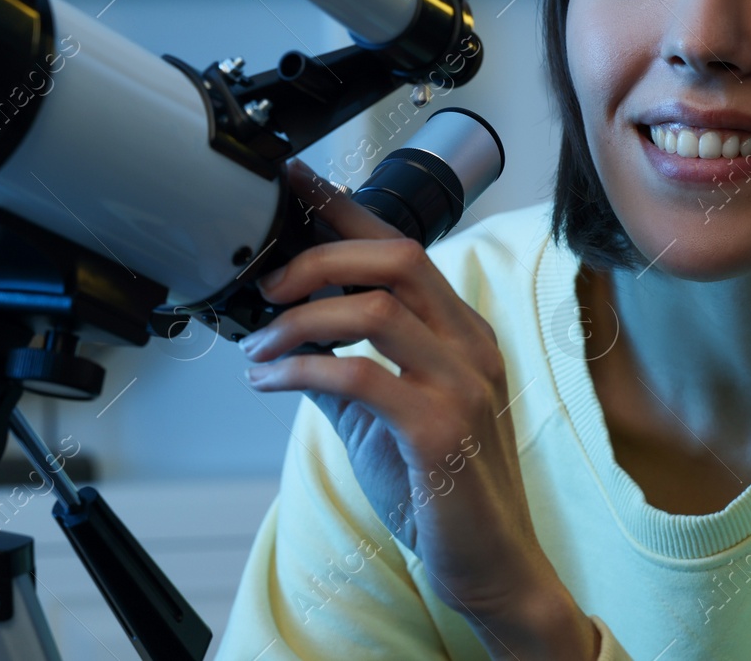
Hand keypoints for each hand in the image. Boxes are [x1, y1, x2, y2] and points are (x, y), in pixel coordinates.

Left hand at [241, 160, 599, 659]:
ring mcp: (463, 385)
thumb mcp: (385, 414)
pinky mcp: (441, 431)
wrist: (489, 565)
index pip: (403, 246)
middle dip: (318, 258)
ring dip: (300, 319)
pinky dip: (303, 370)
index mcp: (462, 331)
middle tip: (268, 286)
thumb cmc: (442, 489)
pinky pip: (360, 376)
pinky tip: (273, 381)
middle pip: (396, 257)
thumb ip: (345, 367)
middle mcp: (470, 345)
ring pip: (375, 309)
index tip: (294, 184)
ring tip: (260, 345)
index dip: (345, 209)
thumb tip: (287, 332)